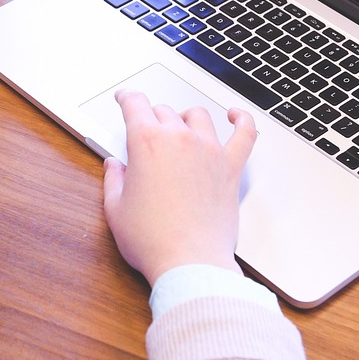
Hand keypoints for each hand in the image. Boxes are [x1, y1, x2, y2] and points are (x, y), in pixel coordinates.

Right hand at [102, 89, 256, 286]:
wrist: (190, 262)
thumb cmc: (153, 240)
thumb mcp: (116, 210)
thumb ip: (113, 181)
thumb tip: (114, 166)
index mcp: (147, 143)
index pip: (135, 104)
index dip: (126, 97)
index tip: (125, 98)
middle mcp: (180, 139)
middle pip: (164, 111)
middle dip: (151, 117)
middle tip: (146, 130)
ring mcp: (209, 151)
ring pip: (198, 116)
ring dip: (185, 117)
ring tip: (180, 126)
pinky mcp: (231, 168)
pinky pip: (245, 134)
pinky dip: (242, 120)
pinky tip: (235, 116)